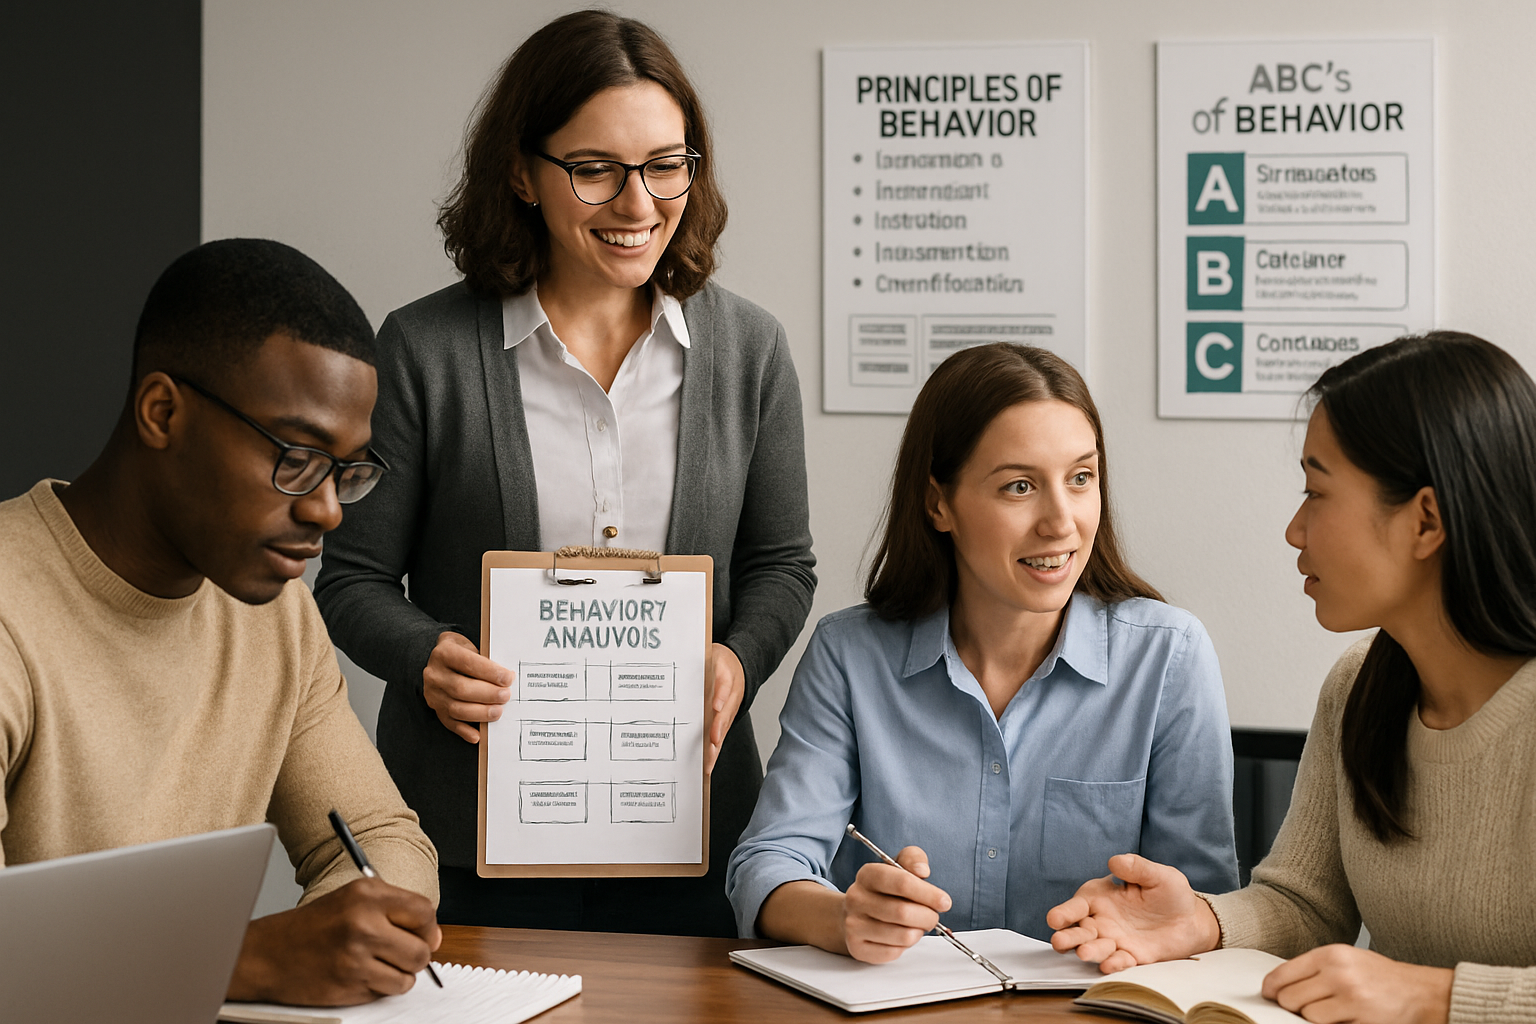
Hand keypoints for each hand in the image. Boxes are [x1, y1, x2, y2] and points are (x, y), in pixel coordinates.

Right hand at [228, 877, 441, 1005]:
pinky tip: (363, 975)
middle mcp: (363, 922)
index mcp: (367, 894)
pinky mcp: (350, 984)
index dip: (428, 927)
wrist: (268, 954)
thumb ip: (395, 909)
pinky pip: (387, 991)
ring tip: (377, 964)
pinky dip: (381, 988)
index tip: (423, 934)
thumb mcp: (352, 898)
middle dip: (417, 955)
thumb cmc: (311, 927)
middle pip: (422, 949)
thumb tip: (433, 935)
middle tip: (400, 953)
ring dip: (399, 974)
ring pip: (408, 976)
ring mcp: (356, 956)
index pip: (424, 911)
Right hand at [423, 631, 513, 742]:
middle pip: (461, 688)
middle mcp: (434, 674)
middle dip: (487, 694)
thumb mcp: (471, 645)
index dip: (489, 672)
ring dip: (480, 713)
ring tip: (498, 711)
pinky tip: (478, 734)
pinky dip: (465, 730)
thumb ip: (485, 658)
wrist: (442, 658)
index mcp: (444, 653)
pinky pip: (450, 723)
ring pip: (456, 708)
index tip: (508, 678)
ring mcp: (433, 694)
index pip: (468, 663)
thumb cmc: (462, 652)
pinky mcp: (436, 709)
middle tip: (506, 696)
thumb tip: (506, 676)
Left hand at [706, 643, 744, 773]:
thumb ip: (708, 667)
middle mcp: (730, 700)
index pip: (725, 688)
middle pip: (724, 718)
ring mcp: (727, 713)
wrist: (738, 667)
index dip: (721, 698)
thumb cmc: (722, 664)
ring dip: (715, 748)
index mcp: (728, 679)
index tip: (716, 707)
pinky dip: (713, 751)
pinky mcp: (723, 722)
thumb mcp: (715, 656)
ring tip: (706, 763)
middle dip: (717, 733)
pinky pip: (718, 736)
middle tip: (711, 746)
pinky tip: (705, 764)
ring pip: (722, 731)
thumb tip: (697, 678)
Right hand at [843, 845, 952, 963]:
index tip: (944, 901)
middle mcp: (857, 898)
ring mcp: (854, 924)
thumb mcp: (898, 866)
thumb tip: (922, 871)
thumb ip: (913, 859)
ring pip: (902, 935)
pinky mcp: (857, 947)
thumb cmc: (884, 890)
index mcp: (868, 874)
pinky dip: (905, 946)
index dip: (928, 894)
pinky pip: (894, 952)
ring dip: (918, 932)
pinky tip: (900, 936)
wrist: (855, 913)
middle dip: (928, 917)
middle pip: (904, 912)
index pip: (902, 883)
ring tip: (916, 925)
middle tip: (932, 916)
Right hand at [1046, 853, 1220, 972]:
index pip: (1076, 905)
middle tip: (1060, 942)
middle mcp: (1102, 920)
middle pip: (1078, 930)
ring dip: (1089, 951)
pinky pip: (1118, 961)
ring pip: (1094, 947)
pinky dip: (1113, 964)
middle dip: (1067, 937)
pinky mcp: (1131, 957)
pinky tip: (1110, 964)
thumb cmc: (1170, 894)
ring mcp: (1115, 940)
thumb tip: (1115, 862)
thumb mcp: (1158, 875)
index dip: (1064, 912)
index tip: (1055, 919)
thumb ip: (1136, 867)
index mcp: (1101, 897)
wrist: (1191, 920)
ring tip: (1086, 953)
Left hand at [1262, 945, 1451, 1023]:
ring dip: (1312, 1018)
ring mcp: (1351, 999)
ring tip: (1328, 1012)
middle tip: (1300, 1006)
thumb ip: (1314, 969)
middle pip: (1291, 998)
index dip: (1271, 987)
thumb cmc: (1380, 976)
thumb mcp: (1346, 959)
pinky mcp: (1363, 1020)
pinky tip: (1341, 1019)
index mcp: (1331, 954)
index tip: (1268, 994)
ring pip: (1308, 1016)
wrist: (1421, 992)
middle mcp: (1339, 974)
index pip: (1284, 973)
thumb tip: (1278, 985)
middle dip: (1291, 1006)